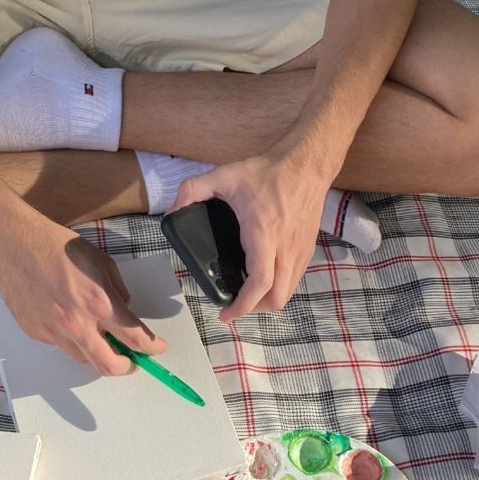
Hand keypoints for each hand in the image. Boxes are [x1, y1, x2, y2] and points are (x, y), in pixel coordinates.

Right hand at [0, 209, 166, 373]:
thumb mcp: (101, 262)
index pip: (134, 338)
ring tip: (99, 336)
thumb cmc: (58, 246)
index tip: (157, 348)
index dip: (152, 348)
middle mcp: (77, 323)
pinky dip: (72, 339)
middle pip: (110, 365)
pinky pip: (61, 345)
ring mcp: (54, 331)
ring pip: (84, 359)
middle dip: (127, 367)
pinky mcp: (36, 332)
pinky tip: (68, 319)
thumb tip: (124, 310)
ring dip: (98, 352)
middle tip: (132, 360)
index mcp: (99, 303)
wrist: (15, 244)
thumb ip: (118, 291)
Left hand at [171, 148, 330, 321]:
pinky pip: (295, 280)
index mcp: (263, 235)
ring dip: (267, 301)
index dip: (242, 306)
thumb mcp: (224, 175)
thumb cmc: (268, 172)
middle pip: (276, 298)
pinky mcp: (307, 249)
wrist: (307, 164)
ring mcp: (299, 251)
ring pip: (287, 293)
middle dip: (253, 310)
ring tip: (248, 295)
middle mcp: (285, 249)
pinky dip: (279, 287)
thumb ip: (192, 190)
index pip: (259, 284)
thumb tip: (171, 212)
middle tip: (234, 304)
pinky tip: (264, 277)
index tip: (225, 314)